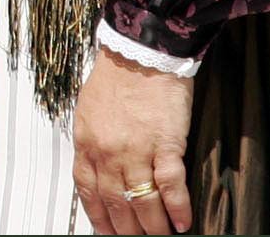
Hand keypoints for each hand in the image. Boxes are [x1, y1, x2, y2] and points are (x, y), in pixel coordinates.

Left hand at [74, 45, 194, 233]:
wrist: (140, 51)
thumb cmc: (116, 76)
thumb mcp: (89, 110)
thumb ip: (92, 142)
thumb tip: (97, 168)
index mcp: (87, 143)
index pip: (88, 192)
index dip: (99, 217)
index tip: (106, 233)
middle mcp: (108, 152)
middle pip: (116, 203)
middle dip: (126, 230)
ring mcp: (136, 150)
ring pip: (142, 201)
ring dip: (153, 227)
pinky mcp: (165, 144)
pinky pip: (170, 185)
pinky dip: (177, 208)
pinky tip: (183, 223)